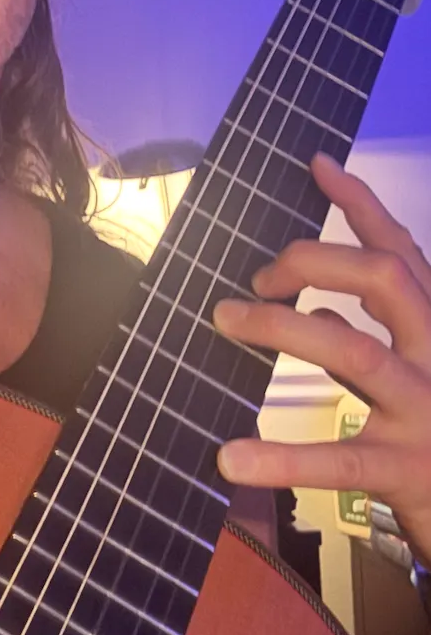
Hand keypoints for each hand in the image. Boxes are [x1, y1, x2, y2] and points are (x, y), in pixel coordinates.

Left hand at [212, 151, 430, 565]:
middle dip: (314, 261)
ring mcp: (425, 410)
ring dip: (283, 327)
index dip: (361, 204)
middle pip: (385, 279)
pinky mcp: (406, 469)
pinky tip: (231, 458)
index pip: (402, 251)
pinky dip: (281, 457)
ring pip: (355, 353)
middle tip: (256, 278)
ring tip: (224, 318)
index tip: (317, 165)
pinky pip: (338, 458)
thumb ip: (375, 337)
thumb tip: (320, 309)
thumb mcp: (417, 373)